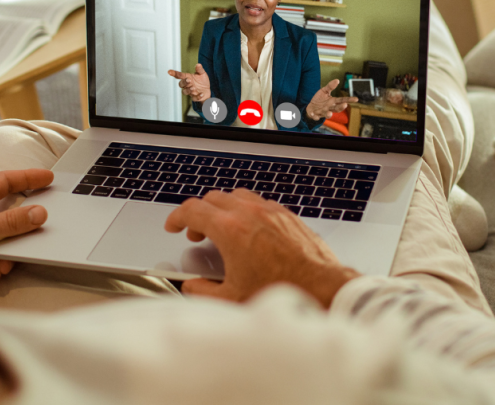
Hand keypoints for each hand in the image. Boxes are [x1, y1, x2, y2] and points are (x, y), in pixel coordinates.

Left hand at [0, 169, 52, 290]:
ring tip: (1, 263)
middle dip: (21, 227)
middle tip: (40, 225)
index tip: (47, 178)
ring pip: (6, 240)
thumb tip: (38, 213)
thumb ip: (11, 222)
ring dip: (7, 254)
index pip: (5, 182)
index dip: (27, 178)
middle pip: (9, 214)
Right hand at [164, 189, 359, 307]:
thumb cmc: (281, 289)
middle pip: (212, 198)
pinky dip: (246, 211)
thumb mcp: (231, 298)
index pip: (192, 210)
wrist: (320, 286)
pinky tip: (248, 231)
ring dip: (223, 209)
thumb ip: (202, 290)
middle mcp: (250, 213)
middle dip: (198, 214)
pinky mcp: (287, 215)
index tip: (174, 226)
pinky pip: (259, 203)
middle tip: (196, 233)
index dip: (177, 217)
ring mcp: (270, 211)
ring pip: (237, 196)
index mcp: (230, 230)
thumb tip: (192, 285)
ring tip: (221, 230)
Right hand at [167, 64, 210, 102]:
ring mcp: (190, 91)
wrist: (207, 90)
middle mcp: (187, 85)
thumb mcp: (202, 74)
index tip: (170, 72)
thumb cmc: (202, 81)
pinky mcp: (194, 97)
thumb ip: (200, 69)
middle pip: (181, 84)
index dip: (174, 73)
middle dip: (184, 82)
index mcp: (187, 77)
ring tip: (193, 88)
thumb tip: (198, 65)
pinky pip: (194, 98)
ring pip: (185, 92)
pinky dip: (197, 96)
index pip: (179, 75)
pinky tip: (201, 94)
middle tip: (189, 80)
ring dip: (188, 90)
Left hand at [305, 79, 357, 120]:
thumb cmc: (319, 99)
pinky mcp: (315, 115)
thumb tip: (337, 80)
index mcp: (333, 101)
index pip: (342, 100)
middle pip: (336, 108)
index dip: (349, 100)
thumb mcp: (324, 91)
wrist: (310, 107)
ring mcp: (322, 112)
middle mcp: (329, 108)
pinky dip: (315, 116)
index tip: (356, 99)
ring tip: (330, 113)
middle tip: (345, 105)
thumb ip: (330, 86)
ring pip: (327, 114)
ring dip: (328, 114)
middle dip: (340, 107)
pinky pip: (315, 116)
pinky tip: (314, 115)